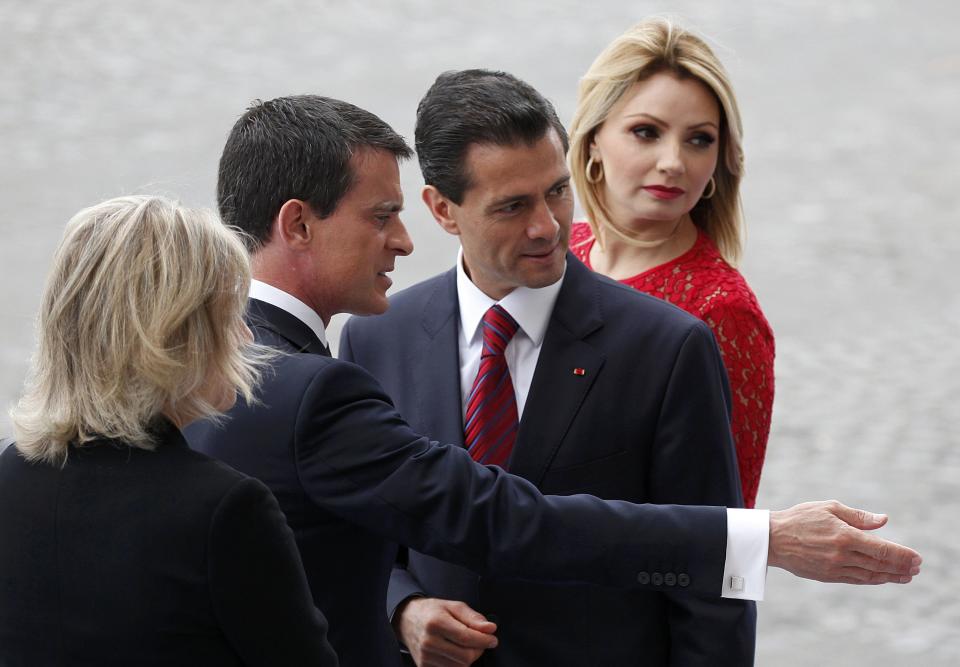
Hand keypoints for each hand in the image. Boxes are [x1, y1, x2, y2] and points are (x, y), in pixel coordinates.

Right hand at [394, 597, 496, 666]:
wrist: (407, 621)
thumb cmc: (432, 611)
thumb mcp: (453, 606)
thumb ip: (473, 617)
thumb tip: (490, 628)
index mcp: (436, 622)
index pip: (466, 637)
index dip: (484, 640)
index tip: (493, 639)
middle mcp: (429, 641)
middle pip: (465, 656)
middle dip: (478, 650)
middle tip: (480, 642)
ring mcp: (425, 656)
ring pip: (460, 666)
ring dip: (469, 658)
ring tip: (466, 646)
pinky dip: (458, 664)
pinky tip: (456, 652)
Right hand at [768, 500, 921, 583]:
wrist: (772, 539)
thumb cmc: (800, 518)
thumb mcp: (829, 508)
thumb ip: (859, 516)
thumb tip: (884, 520)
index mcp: (845, 535)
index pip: (882, 549)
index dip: (902, 555)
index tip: (916, 557)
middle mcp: (842, 555)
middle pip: (880, 565)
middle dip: (901, 567)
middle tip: (916, 568)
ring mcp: (835, 568)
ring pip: (870, 575)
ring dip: (890, 576)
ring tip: (905, 576)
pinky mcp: (827, 576)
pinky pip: (856, 580)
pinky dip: (872, 580)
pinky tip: (881, 578)